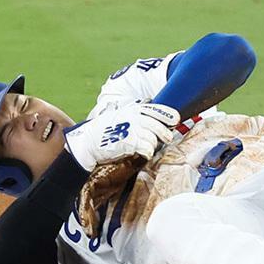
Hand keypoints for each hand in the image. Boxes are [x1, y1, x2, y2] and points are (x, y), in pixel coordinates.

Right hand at [64, 102, 179, 171]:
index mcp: (134, 109)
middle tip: (167, 139)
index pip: (158, 110)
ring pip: (154, 139)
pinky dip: (148, 152)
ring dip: (153, 145)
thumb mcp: (121, 116)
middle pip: (160, 126)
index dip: (169, 116)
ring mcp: (133, 129)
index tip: (175, 121)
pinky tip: (143, 153)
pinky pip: (148, 148)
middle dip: (165, 134)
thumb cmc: (105, 130)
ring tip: (147, 147)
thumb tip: (153, 119)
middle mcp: (135, 117)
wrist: (89, 141)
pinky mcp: (130, 142)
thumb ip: (136, 116)